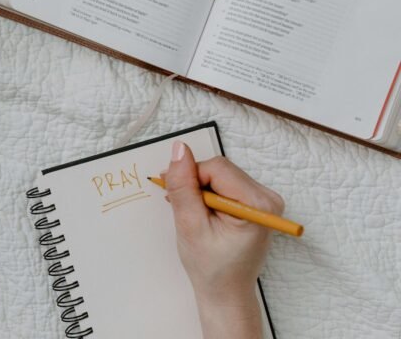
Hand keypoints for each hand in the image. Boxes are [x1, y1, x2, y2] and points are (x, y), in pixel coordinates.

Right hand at [164, 141, 283, 338]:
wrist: (226, 293)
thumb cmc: (211, 268)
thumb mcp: (190, 226)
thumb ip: (184, 186)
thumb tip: (179, 150)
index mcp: (257, 205)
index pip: (217, 168)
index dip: (190, 177)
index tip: (174, 195)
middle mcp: (268, 198)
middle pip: (220, 169)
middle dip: (194, 183)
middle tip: (179, 205)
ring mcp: (264, 200)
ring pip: (220, 174)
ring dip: (199, 189)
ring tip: (191, 213)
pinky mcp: (256, 203)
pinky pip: (226, 183)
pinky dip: (208, 194)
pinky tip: (201, 212)